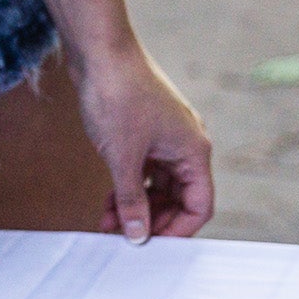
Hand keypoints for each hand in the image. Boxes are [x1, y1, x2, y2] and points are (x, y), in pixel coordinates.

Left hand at [71, 46, 213, 243]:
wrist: (99, 50)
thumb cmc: (118, 95)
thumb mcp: (122, 157)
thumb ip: (131, 200)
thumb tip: (138, 236)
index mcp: (193, 150)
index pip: (199, 205)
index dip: (178, 230)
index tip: (151, 247)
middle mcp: (185, 144)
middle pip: (179, 198)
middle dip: (152, 220)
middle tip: (124, 239)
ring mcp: (163, 137)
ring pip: (157, 185)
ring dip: (136, 206)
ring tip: (108, 225)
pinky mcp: (142, 131)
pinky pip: (142, 169)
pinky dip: (128, 187)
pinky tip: (107, 204)